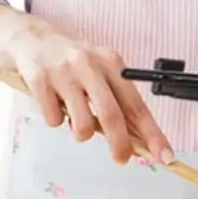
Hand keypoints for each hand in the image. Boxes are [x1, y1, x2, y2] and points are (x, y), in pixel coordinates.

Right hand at [8, 25, 173, 165]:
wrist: (33, 39)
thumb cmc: (74, 63)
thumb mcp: (101, 72)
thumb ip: (117, 101)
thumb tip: (137, 140)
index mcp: (112, 64)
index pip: (137, 105)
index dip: (153, 134)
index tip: (165, 155)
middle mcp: (91, 65)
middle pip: (112, 116)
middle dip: (120, 145)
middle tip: (122, 159)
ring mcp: (64, 72)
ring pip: (82, 124)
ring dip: (80, 133)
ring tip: (74, 119)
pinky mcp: (40, 80)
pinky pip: (53, 119)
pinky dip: (55, 120)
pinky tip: (52, 103)